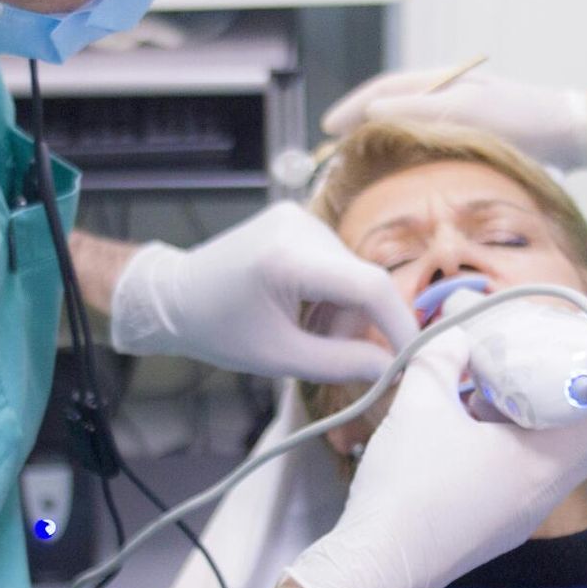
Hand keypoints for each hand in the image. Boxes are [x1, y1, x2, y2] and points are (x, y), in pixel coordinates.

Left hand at [108, 203, 415, 382]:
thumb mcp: (279, 358)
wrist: (174, 296)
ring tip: (304, 334)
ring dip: (342, 312)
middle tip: (328, 356)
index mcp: (288, 258)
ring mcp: (299, 217)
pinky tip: (300, 310)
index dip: (399, 325)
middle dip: (357, 326)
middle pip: (362, 283)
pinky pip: (336, 263)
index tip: (413, 359)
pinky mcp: (298, 219)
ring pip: (352, 275)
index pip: (370, 286)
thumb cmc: (218, 330)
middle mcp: (299, 226)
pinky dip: (330, 294)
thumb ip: (341, 365)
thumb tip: (393, 370)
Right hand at [285, 302, 586, 587]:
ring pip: (568, 448)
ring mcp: (527, 511)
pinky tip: (488, 408)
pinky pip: (537, 466)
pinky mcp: (504, 521)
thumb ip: (443, 356)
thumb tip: (458, 336)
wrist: (374, 566)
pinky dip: (531, 431)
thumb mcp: (419, 404)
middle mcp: (547, 491)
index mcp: (544, 464)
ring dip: (560, 405)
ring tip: (529, 366)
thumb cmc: (403, 489)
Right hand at [321, 66, 586, 171]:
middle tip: (333, 155)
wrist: (575, 134)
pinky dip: (405, 157)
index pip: (383, 90)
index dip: (352, 108)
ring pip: (407, 128)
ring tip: (357, 166)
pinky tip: (400, 177)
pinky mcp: (474, 141)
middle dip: (359, 126)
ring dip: (380, 143)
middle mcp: (447, 96)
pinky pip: (427, 146)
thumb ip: (421, 110)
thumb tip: (372, 113)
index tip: (327, 128)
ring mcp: (460, 118)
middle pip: (390, 107)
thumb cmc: (526, 119)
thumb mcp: (471, 111)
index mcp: (443, 82)